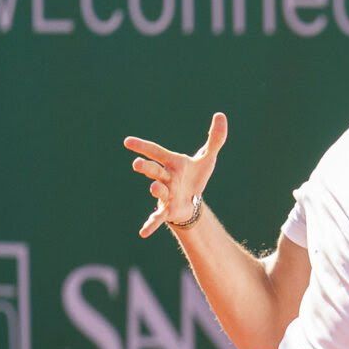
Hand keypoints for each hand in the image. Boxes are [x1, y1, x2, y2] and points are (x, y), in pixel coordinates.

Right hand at [124, 112, 227, 237]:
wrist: (193, 200)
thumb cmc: (195, 176)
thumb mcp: (207, 158)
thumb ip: (215, 138)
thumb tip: (221, 115)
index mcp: (172, 163)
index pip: (156, 152)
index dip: (143, 146)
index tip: (127, 142)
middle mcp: (165, 177)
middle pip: (154, 170)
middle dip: (147, 167)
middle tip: (137, 164)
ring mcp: (165, 194)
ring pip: (158, 191)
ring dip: (156, 190)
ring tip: (154, 188)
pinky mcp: (168, 210)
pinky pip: (158, 217)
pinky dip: (151, 224)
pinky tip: (143, 233)